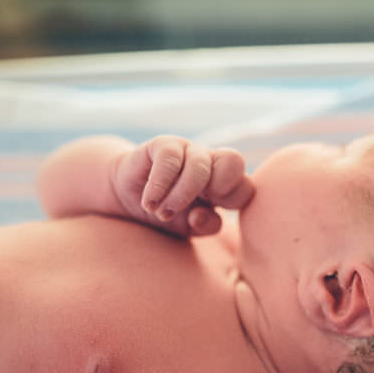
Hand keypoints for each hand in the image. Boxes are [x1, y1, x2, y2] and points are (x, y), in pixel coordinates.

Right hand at [112, 135, 254, 237]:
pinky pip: (169, 159)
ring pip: (199, 166)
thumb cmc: (166, 214)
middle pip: (233, 162)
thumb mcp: (188, 227)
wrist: (128, 200)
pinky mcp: (164, 145)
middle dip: (218, 188)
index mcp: (225, 184)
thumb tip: (199, 217)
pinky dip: (159, 185)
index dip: (231, 202)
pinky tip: (149, 203)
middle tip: (193, 208)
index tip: (203, 216)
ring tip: (162, 214)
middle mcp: (211, 163)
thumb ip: (204, 225)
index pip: (246, 187)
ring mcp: (189, 150)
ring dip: (181, 196)